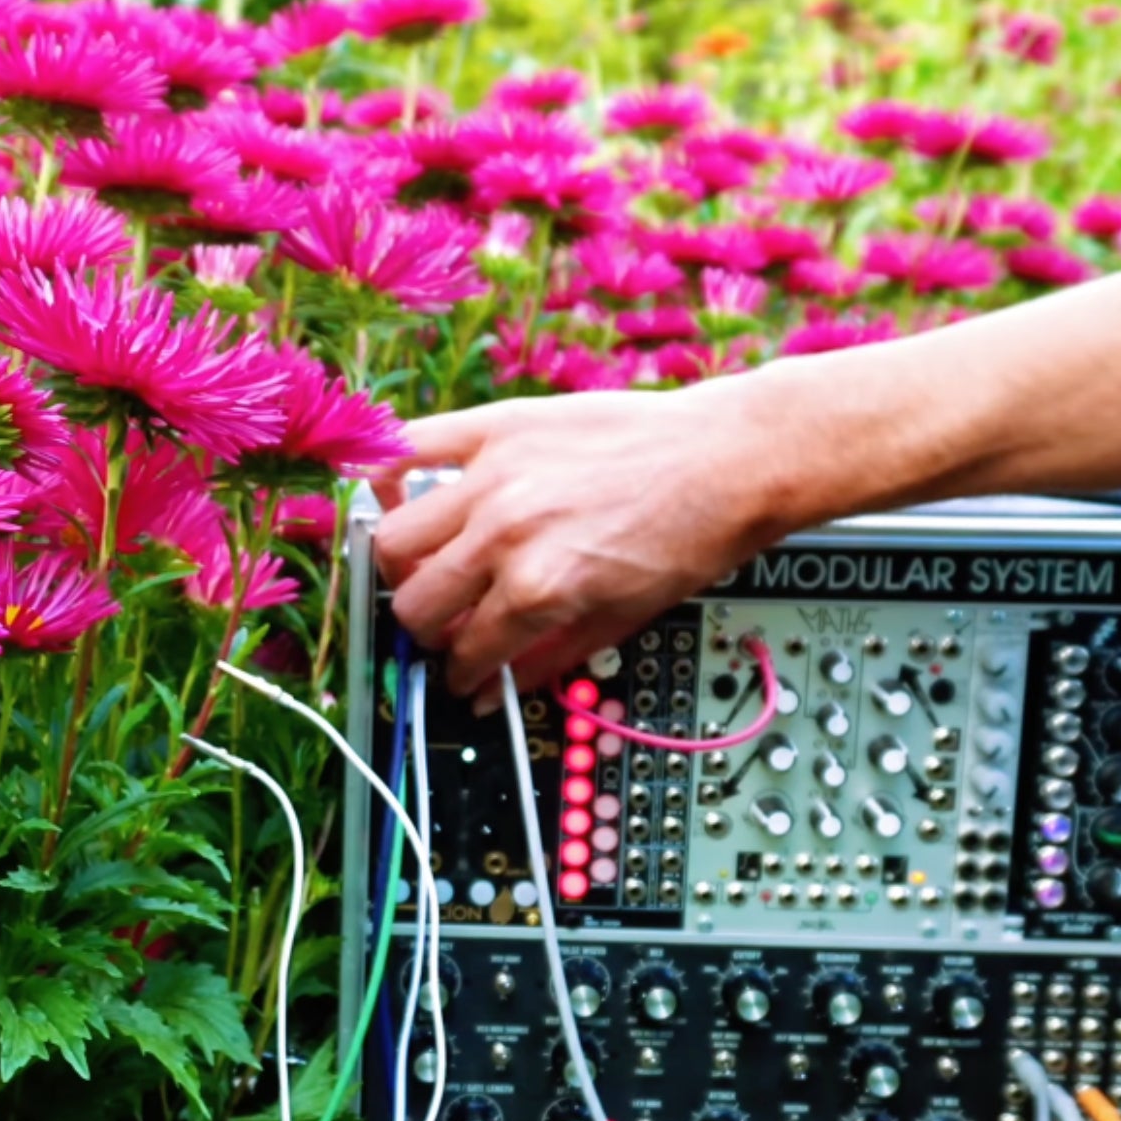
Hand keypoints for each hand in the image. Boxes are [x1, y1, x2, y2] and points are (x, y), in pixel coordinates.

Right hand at [372, 377, 803, 701]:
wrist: (730, 459)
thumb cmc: (690, 536)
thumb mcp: (623, 618)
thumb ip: (547, 658)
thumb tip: (495, 693)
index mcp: (538, 589)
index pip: (465, 652)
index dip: (463, 674)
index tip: (464, 673)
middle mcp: (504, 534)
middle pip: (413, 604)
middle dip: (426, 630)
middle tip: (447, 625)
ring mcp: (493, 477)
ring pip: (392, 537)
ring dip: (402, 566)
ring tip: (427, 566)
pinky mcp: (496, 427)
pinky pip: (409, 445)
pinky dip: (389, 471)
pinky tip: (400, 490)